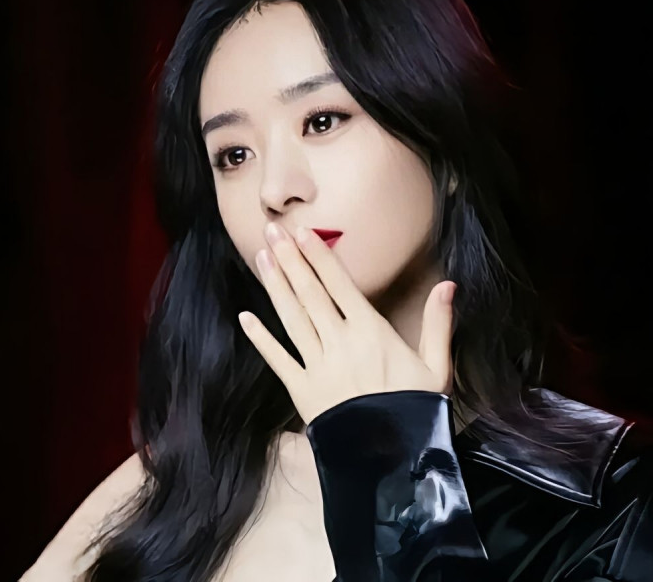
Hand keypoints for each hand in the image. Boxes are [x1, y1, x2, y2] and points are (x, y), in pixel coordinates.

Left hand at [238, 222, 455, 424]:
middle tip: (271, 231)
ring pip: (292, 318)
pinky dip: (261, 339)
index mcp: (371, 332)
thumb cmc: (417, 410)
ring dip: (276, 287)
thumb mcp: (436, 367)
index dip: (319, 256)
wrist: (395, 461)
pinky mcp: (302, 391)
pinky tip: (245, 318)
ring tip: (261, 258)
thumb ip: (438, 323)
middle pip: (310, 293)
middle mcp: (340, 342)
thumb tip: (448, 285)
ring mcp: (318, 366)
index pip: (340, 284)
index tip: (303, 232)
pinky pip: (278, 360)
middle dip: (290, 260)